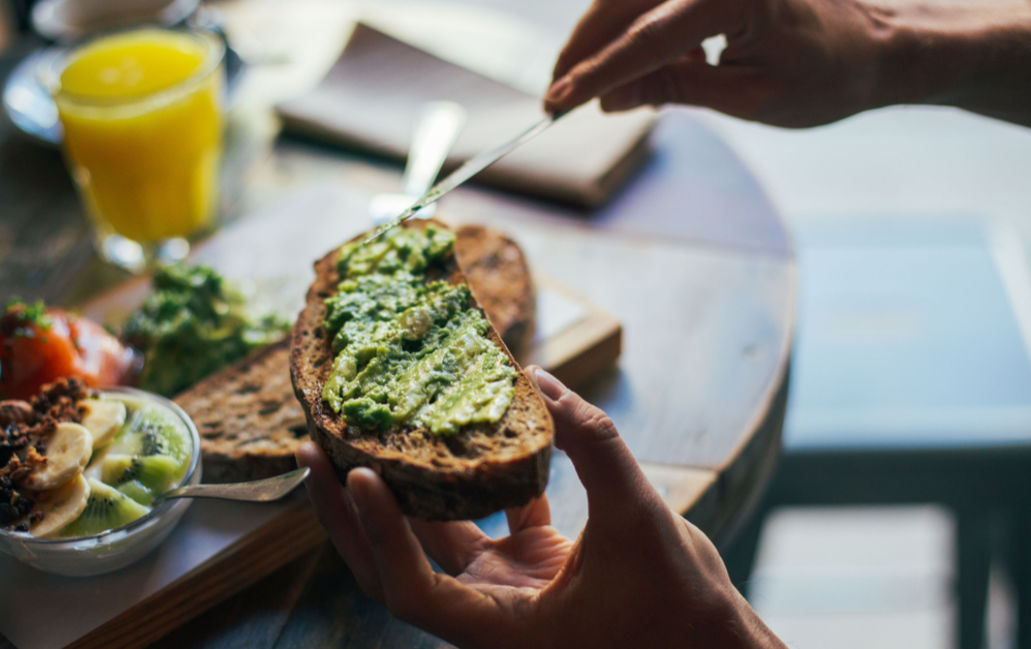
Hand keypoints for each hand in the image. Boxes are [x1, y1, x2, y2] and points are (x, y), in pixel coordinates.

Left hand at [295, 367, 783, 648]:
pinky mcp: (530, 565)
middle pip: (393, 564)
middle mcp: (488, 612)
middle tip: (315, 449)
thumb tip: (541, 378)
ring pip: (432, 536)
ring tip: (363, 430)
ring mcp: (505, 588)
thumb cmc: (681, 609)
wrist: (715, 648)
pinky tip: (458, 426)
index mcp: (498, 630)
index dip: (377, 534)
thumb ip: (594, 446)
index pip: (412, 588)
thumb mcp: (640, 520)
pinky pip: (485, 515)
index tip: (361, 475)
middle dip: (348, 512)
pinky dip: (469, 476)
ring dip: (397, 487)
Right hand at [544, 0, 1030, 139]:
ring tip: (597, 89)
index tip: (556, 103)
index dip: (595, 75)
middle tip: (558, 97)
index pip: (645, 40)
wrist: (881, 44)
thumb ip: (674, 88)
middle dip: (585, 51)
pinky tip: (643, 66)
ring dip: (606, 38)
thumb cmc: (829, 76)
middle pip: (623, 4)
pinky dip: (636, 27)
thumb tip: (607, 98)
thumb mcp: (749, 97)